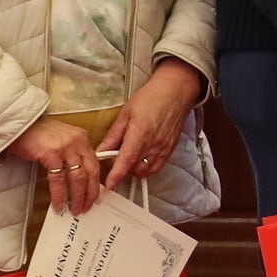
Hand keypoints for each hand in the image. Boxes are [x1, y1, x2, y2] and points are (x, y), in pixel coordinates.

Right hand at [7, 114, 104, 213]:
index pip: (95, 164)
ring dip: (77, 197)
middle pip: (91, 172)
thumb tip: (77, 178)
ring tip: (75, 209)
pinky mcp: (51, 153)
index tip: (95, 196)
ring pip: (78, 178)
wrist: (17, 125)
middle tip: (87, 207)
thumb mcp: (62, 140)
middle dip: (90, 193)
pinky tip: (58, 204)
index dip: (96, 183)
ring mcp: (65, 147)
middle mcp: (78, 142)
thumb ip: (72, 154)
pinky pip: (58, 179)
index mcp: (82, 139)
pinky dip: (59, 195)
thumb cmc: (36, 135)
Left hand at [97, 60, 205, 192]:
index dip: (116, 175)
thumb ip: (114, 135)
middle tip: (117, 159)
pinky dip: (147, 167)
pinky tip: (142, 157)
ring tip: (130, 157)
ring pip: (147, 171)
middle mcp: (153, 144)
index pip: (126, 161)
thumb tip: (101, 150)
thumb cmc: (151, 98)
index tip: (108, 184)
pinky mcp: (171, 149)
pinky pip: (157, 166)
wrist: (176, 91)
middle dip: (124, 169)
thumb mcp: (126, 113)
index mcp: (140, 134)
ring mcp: (164, 148)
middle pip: (135, 169)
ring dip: (136, 169)